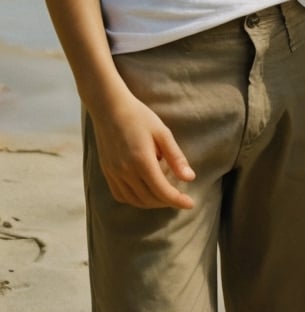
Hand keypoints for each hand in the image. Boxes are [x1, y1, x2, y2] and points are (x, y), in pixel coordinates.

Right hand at [92, 95, 195, 209]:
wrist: (110, 107)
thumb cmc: (139, 116)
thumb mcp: (162, 132)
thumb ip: (176, 157)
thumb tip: (190, 178)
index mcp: (142, 160)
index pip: (162, 191)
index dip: (178, 200)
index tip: (190, 204)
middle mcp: (126, 171)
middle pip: (150, 198)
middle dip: (167, 201)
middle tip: (180, 196)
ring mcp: (114, 173)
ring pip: (135, 200)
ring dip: (152, 202)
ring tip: (164, 194)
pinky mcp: (107, 172)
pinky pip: (121, 195)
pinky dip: (135, 199)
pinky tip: (144, 191)